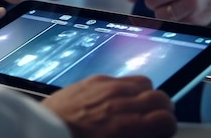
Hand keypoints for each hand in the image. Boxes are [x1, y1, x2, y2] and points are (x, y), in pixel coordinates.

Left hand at [42, 75, 176, 137]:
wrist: (42, 134)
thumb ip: (136, 136)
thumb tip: (148, 134)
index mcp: (127, 126)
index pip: (167, 118)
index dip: (169, 126)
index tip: (164, 131)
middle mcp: (120, 102)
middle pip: (161, 97)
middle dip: (163, 109)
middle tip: (156, 119)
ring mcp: (107, 87)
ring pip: (144, 82)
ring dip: (146, 94)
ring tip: (137, 106)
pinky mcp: (94, 80)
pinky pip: (120, 78)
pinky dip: (124, 88)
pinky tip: (115, 100)